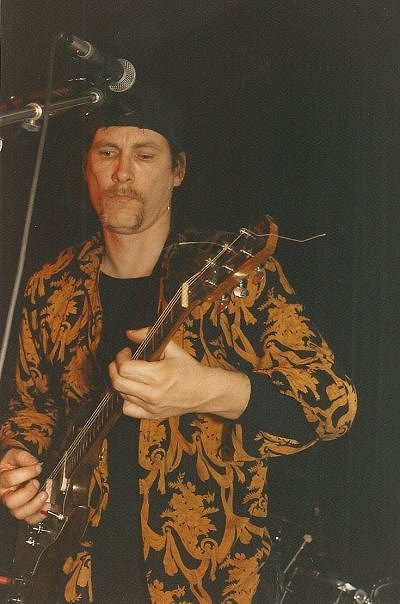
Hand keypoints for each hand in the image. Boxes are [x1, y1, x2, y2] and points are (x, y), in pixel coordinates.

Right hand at [0, 448, 50, 523]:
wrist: (11, 467)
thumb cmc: (12, 463)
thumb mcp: (15, 455)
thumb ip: (24, 457)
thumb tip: (35, 464)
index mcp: (1, 480)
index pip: (9, 480)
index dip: (26, 473)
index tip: (38, 468)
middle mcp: (5, 495)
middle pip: (11, 502)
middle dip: (28, 492)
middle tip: (37, 482)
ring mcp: (14, 504)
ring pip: (19, 513)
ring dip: (35, 505)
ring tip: (44, 494)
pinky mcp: (23, 510)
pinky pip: (29, 519)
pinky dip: (39, 515)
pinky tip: (46, 506)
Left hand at [109, 328, 250, 420]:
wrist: (205, 392)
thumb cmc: (190, 370)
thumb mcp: (173, 348)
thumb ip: (150, 336)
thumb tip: (130, 333)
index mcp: (159, 375)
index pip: (125, 368)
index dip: (121, 357)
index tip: (126, 352)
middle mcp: (154, 393)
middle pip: (118, 383)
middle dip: (114, 369)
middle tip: (122, 362)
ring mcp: (152, 407)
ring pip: (121, 395)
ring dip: (121, 382)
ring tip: (130, 374)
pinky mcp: (152, 415)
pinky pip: (127, 409)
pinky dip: (125, 399)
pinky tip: (133, 390)